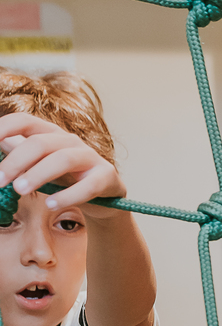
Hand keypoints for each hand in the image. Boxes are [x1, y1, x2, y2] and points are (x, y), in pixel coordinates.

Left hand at [0, 113, 123, 211]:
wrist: (104, 197)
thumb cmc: (66, 179)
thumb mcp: (39, 165)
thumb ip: (17, 155)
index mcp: (50, 134)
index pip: (25, 121)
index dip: (4, 127)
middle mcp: (70, 141)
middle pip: (40, 143)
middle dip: (16, 161)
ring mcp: (90, 157)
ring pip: (63, 159)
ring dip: (38, 174)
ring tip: (20, 190)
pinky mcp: (106, 176)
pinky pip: (88, 185)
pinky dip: (68, 196)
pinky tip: (51, 204)